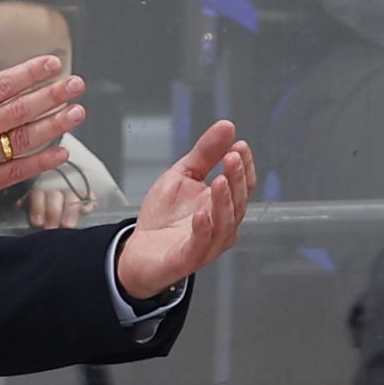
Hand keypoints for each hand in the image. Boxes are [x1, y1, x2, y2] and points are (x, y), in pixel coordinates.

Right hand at [0, 19, 87, 225]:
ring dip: (53, 126)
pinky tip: (60, 152)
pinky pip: (14, 173)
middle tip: (76, 85)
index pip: (0, 86)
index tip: (52, 63)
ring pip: (21, 142)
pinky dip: (40, 163)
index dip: (30, 73)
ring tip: (76, 113)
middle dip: (51, 96)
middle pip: (18, 112)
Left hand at [117, 120, 256, 298]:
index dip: (244, 166)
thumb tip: (226, 126)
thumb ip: (204, 154)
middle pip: (237, 202)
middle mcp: (222, 225)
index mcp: (222, 205)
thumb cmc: (164, 216)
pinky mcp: (188, 258)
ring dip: (224, 202)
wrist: (139, 251)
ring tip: (219, 180)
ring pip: (225, 224)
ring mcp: (208, 244)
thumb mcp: (181, 176)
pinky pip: (201, 244)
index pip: (243, 185)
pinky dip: (203, 229)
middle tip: (232, 157)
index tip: (239, 145)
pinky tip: (201, 214)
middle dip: (236, 179)